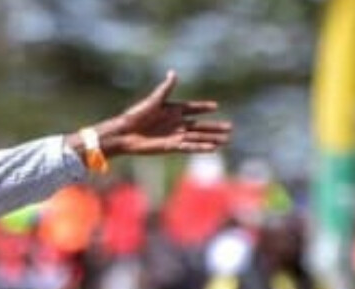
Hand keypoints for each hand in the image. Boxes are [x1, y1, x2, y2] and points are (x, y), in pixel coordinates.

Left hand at [75, 71, 232, 157]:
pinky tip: (212, 148)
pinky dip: (200, 147)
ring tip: (226, 140)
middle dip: (214, 127)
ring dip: (211, 138)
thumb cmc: (136, 115)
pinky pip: (189, 147)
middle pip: (200, 125)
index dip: (203, 107)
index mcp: (172, 110)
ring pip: (197, 137)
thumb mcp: (153, 101)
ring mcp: (174, 135)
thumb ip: (165, 88)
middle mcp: (176, 123)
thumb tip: (173, 73)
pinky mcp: (171, 146)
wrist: (124, 134)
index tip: (216, 106)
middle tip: (230, 128)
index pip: (193, 108)